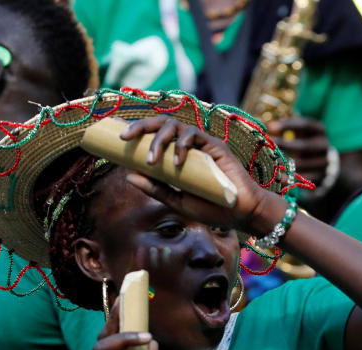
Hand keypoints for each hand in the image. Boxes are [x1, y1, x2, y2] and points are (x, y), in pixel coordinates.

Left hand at [120, 116, 279, 235]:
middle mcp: (189, 147)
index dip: (137, 132)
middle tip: (125, 137)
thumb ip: (157, 189)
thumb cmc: (214, 209)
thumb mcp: (179, 202)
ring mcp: (202, 145)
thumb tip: (129, 176)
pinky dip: (182, 145)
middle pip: (161, 124)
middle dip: (141, 126)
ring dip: (159, 138)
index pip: (155, 136)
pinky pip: (195, 135)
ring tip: (153, 159)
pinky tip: (177, 161)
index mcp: (178, 157)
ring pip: (176, 125)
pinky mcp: (216, 146)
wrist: (242, 213)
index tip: (118, 139)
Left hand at [268, 117, 332, 188]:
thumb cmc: (304, 141)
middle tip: (266, 146)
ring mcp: (323, 163)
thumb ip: (284, 127)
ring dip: (284, 164)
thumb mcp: (298, 131)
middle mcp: (324, 146)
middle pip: (303, 146)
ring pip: (302, 164)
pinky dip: (290, 179)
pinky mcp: (321, 177)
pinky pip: (303, 180)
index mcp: (319, 130)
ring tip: (268, 163)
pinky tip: (278, 179)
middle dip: (283, 146)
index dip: (288, 125)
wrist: (322, 162)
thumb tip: (260, 123)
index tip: (271, 127)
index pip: (305, 125)